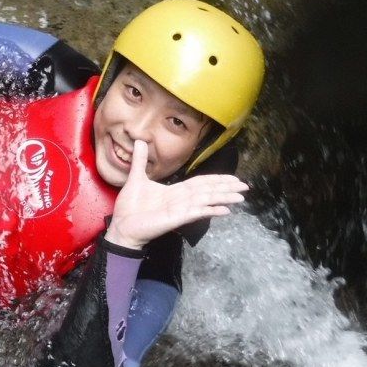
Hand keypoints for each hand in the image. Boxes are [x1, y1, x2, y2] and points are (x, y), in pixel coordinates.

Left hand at [105, 140, 248, 249]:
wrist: (121, 225)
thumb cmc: (129, 207)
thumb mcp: (135, 178)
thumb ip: (140, 161)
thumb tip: (139, 141)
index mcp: (174, 192)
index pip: (200, 183)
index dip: (216, 180)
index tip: (232, 177)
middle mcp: (181, 200)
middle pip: (208, 191)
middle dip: (226, 188)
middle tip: (245, 186)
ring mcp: (180, 210)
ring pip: (205, 200)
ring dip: (223, 198)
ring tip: (240, 197)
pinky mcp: (176, 219)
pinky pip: (196, 213)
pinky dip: (210, 210)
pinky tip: (225, 210)